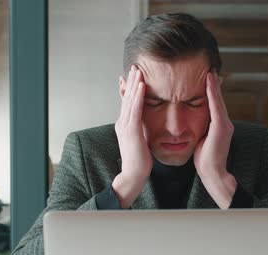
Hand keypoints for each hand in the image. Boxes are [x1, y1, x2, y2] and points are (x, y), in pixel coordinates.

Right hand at [112, 65, 152, 207]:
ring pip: (130, 100)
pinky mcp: (131, 130)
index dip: (130, 89)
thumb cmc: (139, 162)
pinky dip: (138, 96)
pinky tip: (141, 85)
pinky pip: (135, 109)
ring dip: (134, 83)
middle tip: (135, 66)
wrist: (133, 175)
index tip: (134, 76)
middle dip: (131, 81)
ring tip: (138, 70)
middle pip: (127, 98)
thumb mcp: (139, 141)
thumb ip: (140, 130)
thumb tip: (144, 124)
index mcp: (124, 125)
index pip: (127, 103)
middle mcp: (122, 123)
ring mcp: (125, 126)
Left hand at [194, 71, 235, 208]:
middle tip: (210, 69)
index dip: (211, 91)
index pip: (214, 104)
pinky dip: (213, 94)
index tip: (206, 78)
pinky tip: (209, 84)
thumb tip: (192, 123)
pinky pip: (216, 107)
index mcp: (219, 126)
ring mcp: (225, 125)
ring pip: (218, 101)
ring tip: (209, 72)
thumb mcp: (202, 140)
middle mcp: (225, 123)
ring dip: (214, 85)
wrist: (213, 174)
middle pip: (218, 99)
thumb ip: (201, 130)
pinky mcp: (222, 128)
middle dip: (214, 84)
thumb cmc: (205, 160)